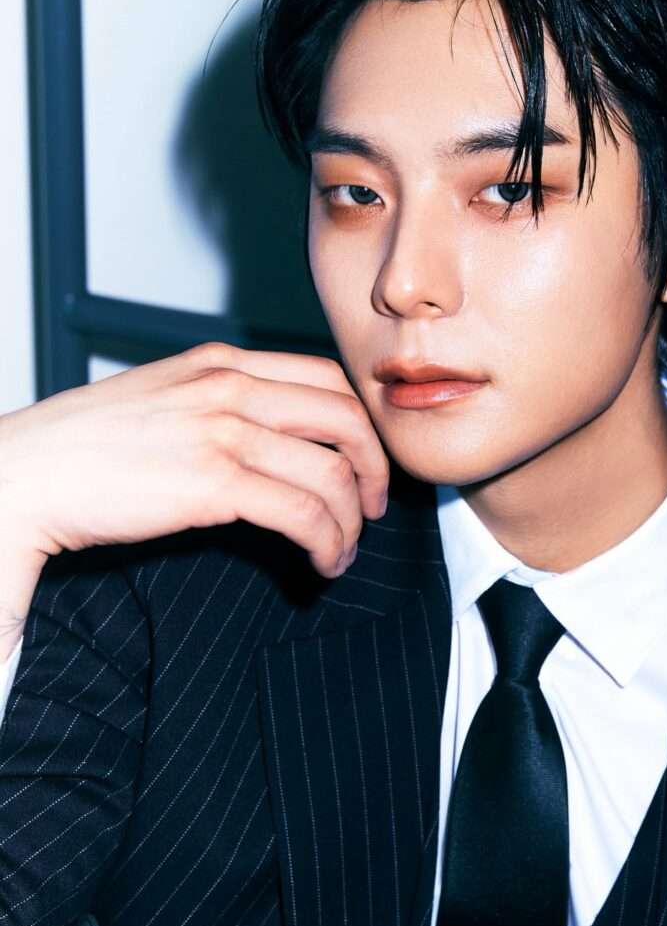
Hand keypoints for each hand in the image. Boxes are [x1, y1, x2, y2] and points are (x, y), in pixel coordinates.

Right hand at [0, 342, 389, 580]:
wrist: (29, 472)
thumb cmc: (86, 447)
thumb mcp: (163, 398)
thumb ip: (218, 403)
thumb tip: (269, 438)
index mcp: (220, 362)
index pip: (326, 378)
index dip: (359, 425)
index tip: (363, 462)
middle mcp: (230, 387)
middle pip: (345, 419)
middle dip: (374, 469)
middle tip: (372, 507)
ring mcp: (224, 432)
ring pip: (332, 474)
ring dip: (351, 522)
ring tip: (341, 552)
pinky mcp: (214, 483)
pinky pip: (305, 514)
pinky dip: (327, 542)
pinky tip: (320, 562)